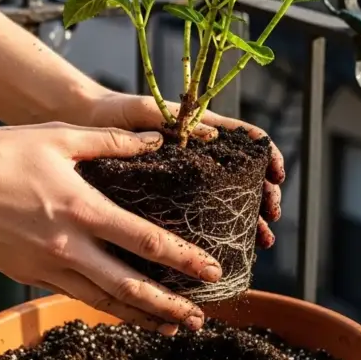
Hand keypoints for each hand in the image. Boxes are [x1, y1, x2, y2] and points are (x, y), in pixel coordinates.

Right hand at [0, 123, 220, 331]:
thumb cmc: (0, 154)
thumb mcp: (58, 137)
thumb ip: (111, 141)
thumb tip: (156, 140)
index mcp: (81, 209)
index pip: (144, 240)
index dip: (182, 259)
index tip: (211, 270)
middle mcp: (67, 246)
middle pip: (129, 285)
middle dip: (170, 305)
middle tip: (200, 318)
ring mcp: (46, 266)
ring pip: (102, 300)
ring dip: (140, 316)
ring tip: (171, 327)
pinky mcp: (28, 275)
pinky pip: (74, 295)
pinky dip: (104, 306)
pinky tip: (122, 310)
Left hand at [85, 93, 283, 248]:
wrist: (84, 124)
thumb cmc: (115, 112)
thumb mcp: (144, 110)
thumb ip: (173, 120)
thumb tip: (212, 136)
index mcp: (199, 129)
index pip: (245, 139)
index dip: (267, 156)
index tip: (277, 175)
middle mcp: (199, 155)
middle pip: (245, 176)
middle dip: (264, 197)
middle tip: (271, 219)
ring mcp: (186, 178)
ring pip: (228, 200)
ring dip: (250, 219)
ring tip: (261, 241)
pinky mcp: (167, 198)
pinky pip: (200, 215)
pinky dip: (219, 231)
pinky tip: (228, 248)